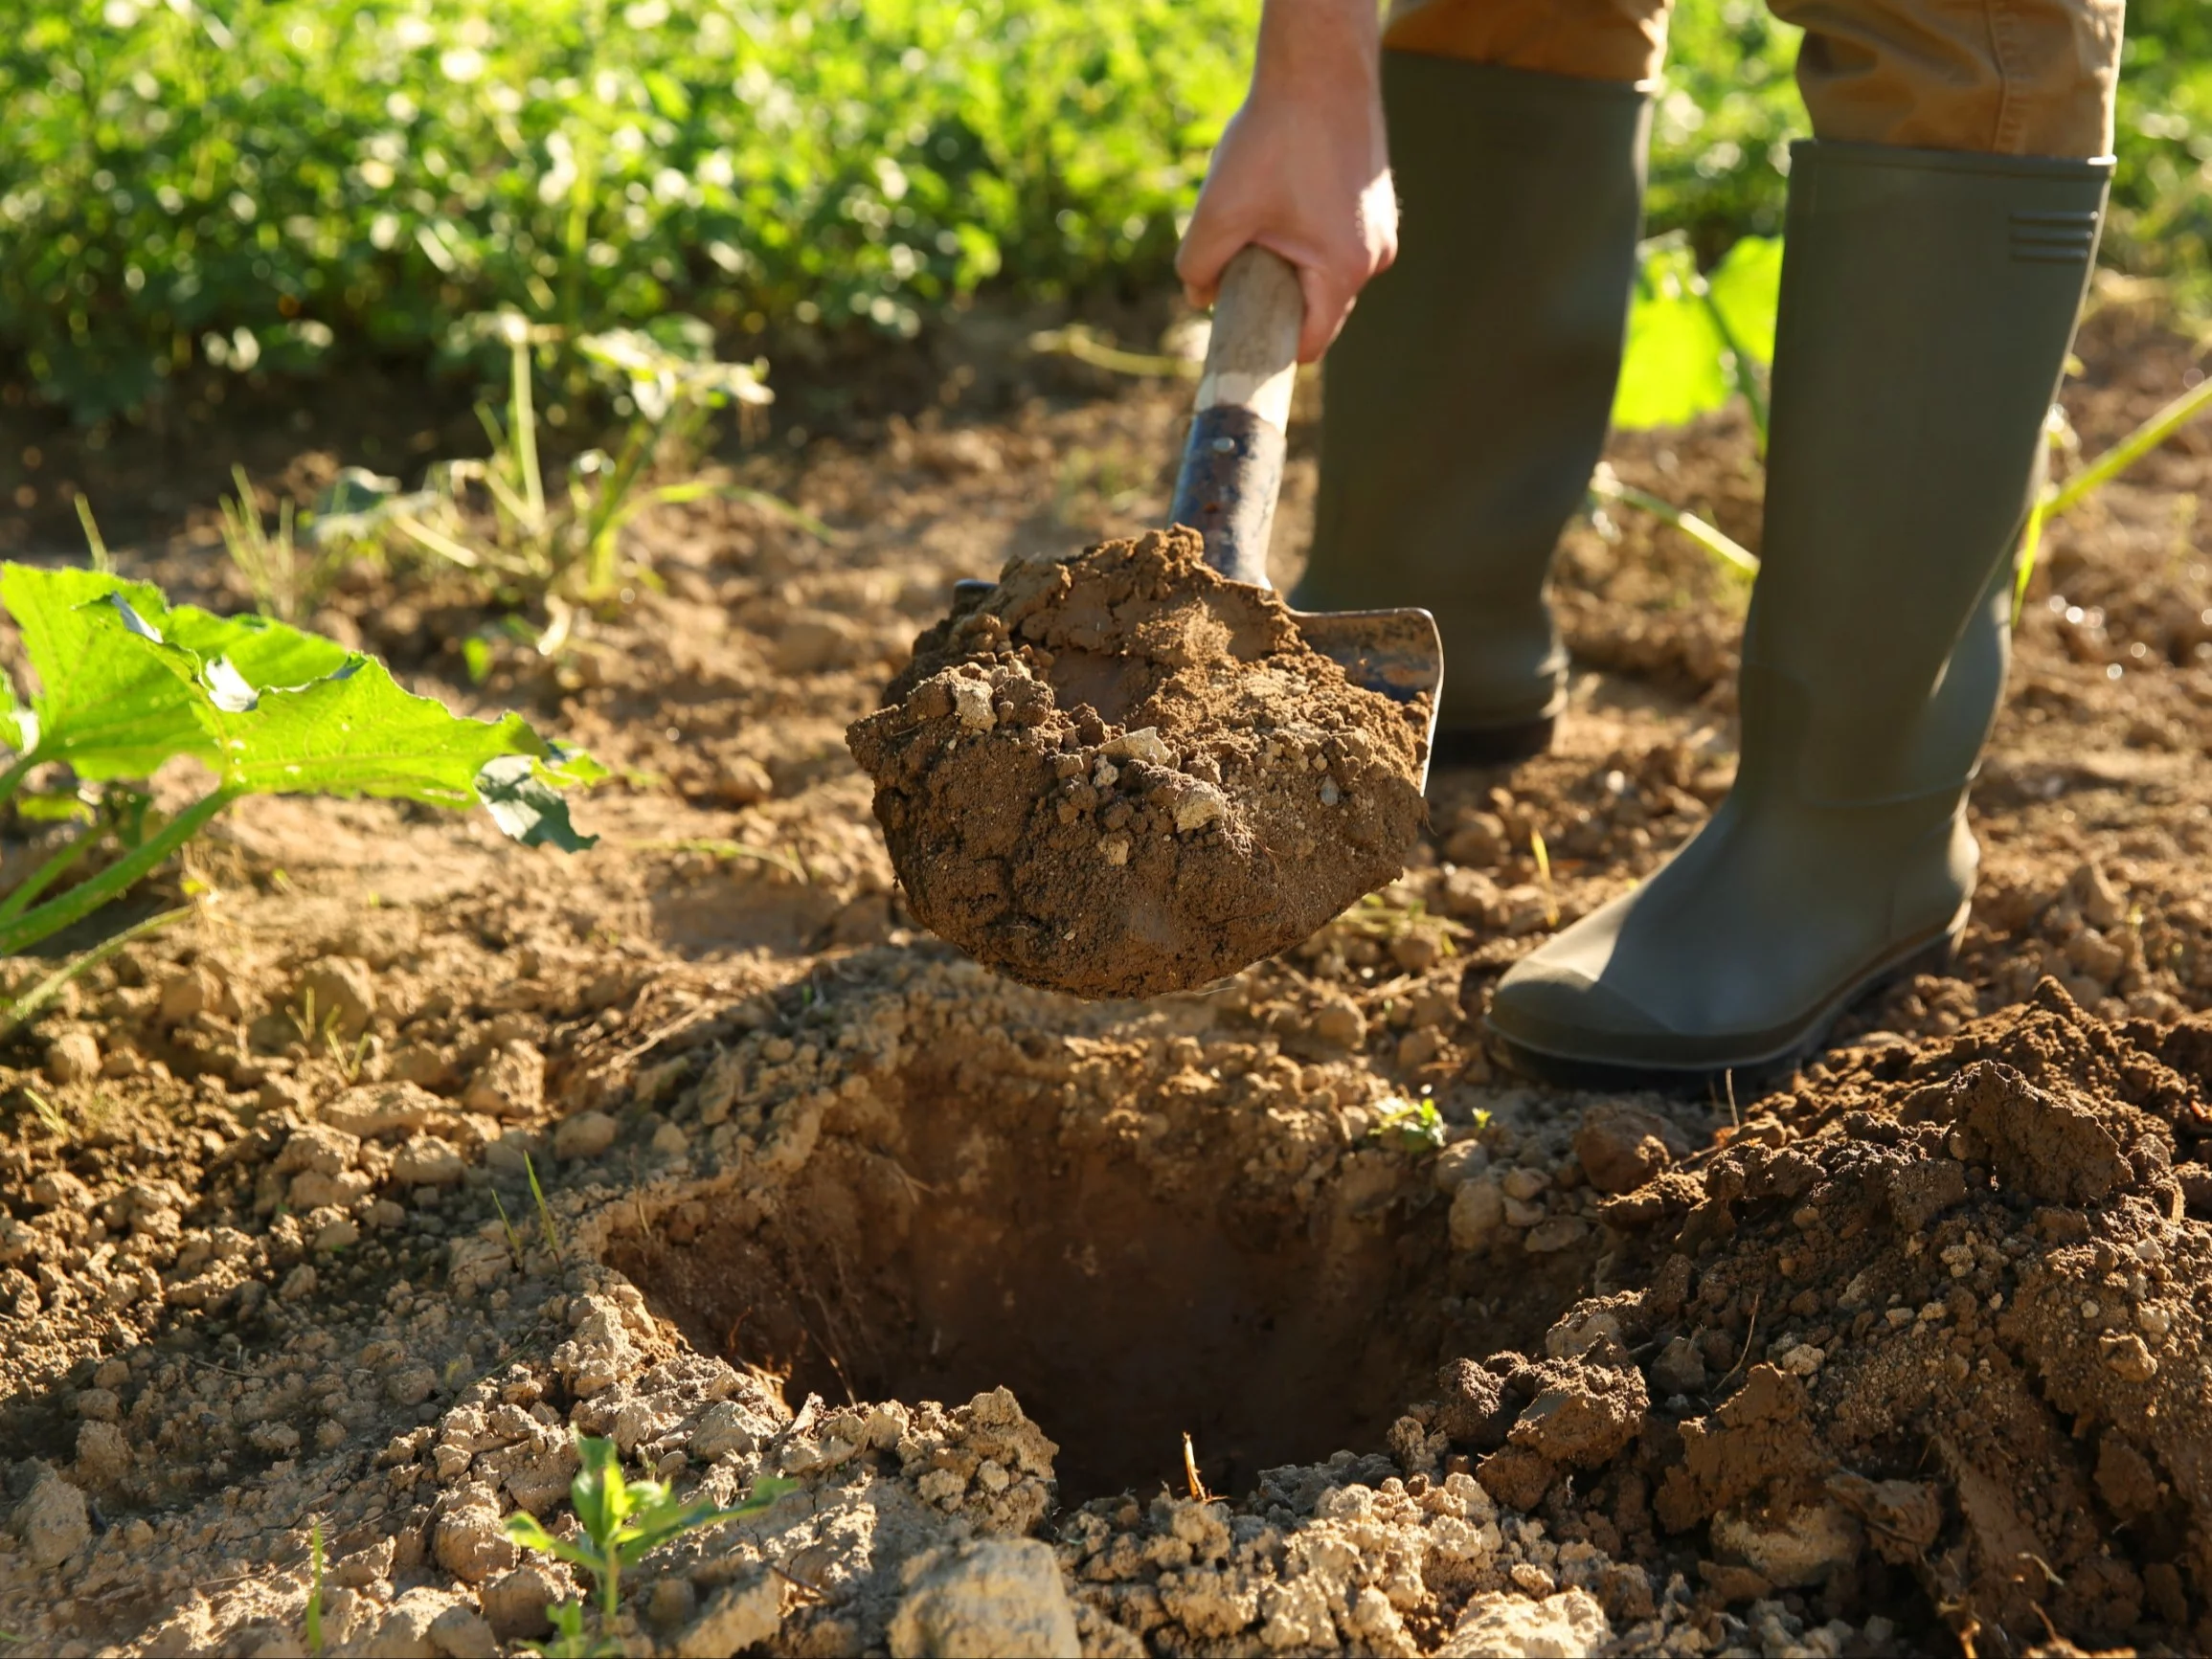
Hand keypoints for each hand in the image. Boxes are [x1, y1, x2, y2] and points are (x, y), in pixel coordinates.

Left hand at [1175, 0, 1396, 362]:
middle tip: (1238, 271)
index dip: (1271, 347)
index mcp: (1345, 270)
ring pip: (1324, 270)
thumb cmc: (1275, 137)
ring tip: (1260, 220)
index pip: (1311, 342)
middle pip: (1319, 308)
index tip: (1240, 339)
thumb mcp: (1220, 211)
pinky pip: (1336, 239)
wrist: (1319, 65)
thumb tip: (1198, 297)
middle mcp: (1375, 256)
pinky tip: (1281, 196)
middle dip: (1276, 298)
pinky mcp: (1376, 203)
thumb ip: (1198, 267)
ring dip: (1289, 262)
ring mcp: (1382, 228)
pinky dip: (1305, 234)